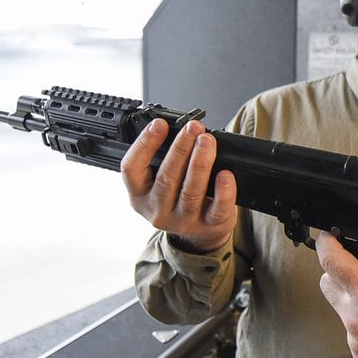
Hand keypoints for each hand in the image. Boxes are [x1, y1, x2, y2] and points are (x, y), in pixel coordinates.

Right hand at [121, 118, 236, 252]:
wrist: (199, 233)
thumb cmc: (178, 198)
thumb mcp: (159, 183)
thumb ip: (163, 160)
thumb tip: (179, 130)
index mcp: (139, 195)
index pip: (131, 168)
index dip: (144, 144)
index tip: (159, 124)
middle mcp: (157, 210)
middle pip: (166, 178)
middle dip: (180, 149)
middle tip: (192, 128)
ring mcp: (183, 221)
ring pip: (190, 192)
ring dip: (200, 163)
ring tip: (207, 142)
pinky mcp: (208, 227)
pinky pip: (217, 209)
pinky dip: (223, 191)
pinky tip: (225, 174)